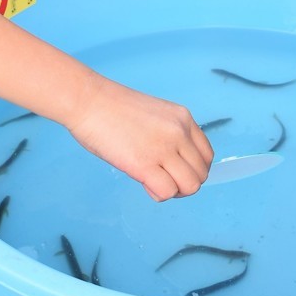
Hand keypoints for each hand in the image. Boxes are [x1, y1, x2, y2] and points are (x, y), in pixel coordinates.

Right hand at [66, 74, 213, 200]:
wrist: (89, 101)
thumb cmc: (112, 108)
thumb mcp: (154, 116)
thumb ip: (170, 135)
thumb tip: (174, 166)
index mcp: (183, 118)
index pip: (207, 155)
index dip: (193, 169)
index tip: (176, 171)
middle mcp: (179, 132)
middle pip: (201, 174)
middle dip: (184, 183)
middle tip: (162, 178)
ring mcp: (164, 148)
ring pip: (191, 186)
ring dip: (174, 190)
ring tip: (153, 181)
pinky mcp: (145, 164)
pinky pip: (167, 192)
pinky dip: (158, 194)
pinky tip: (143, 182)